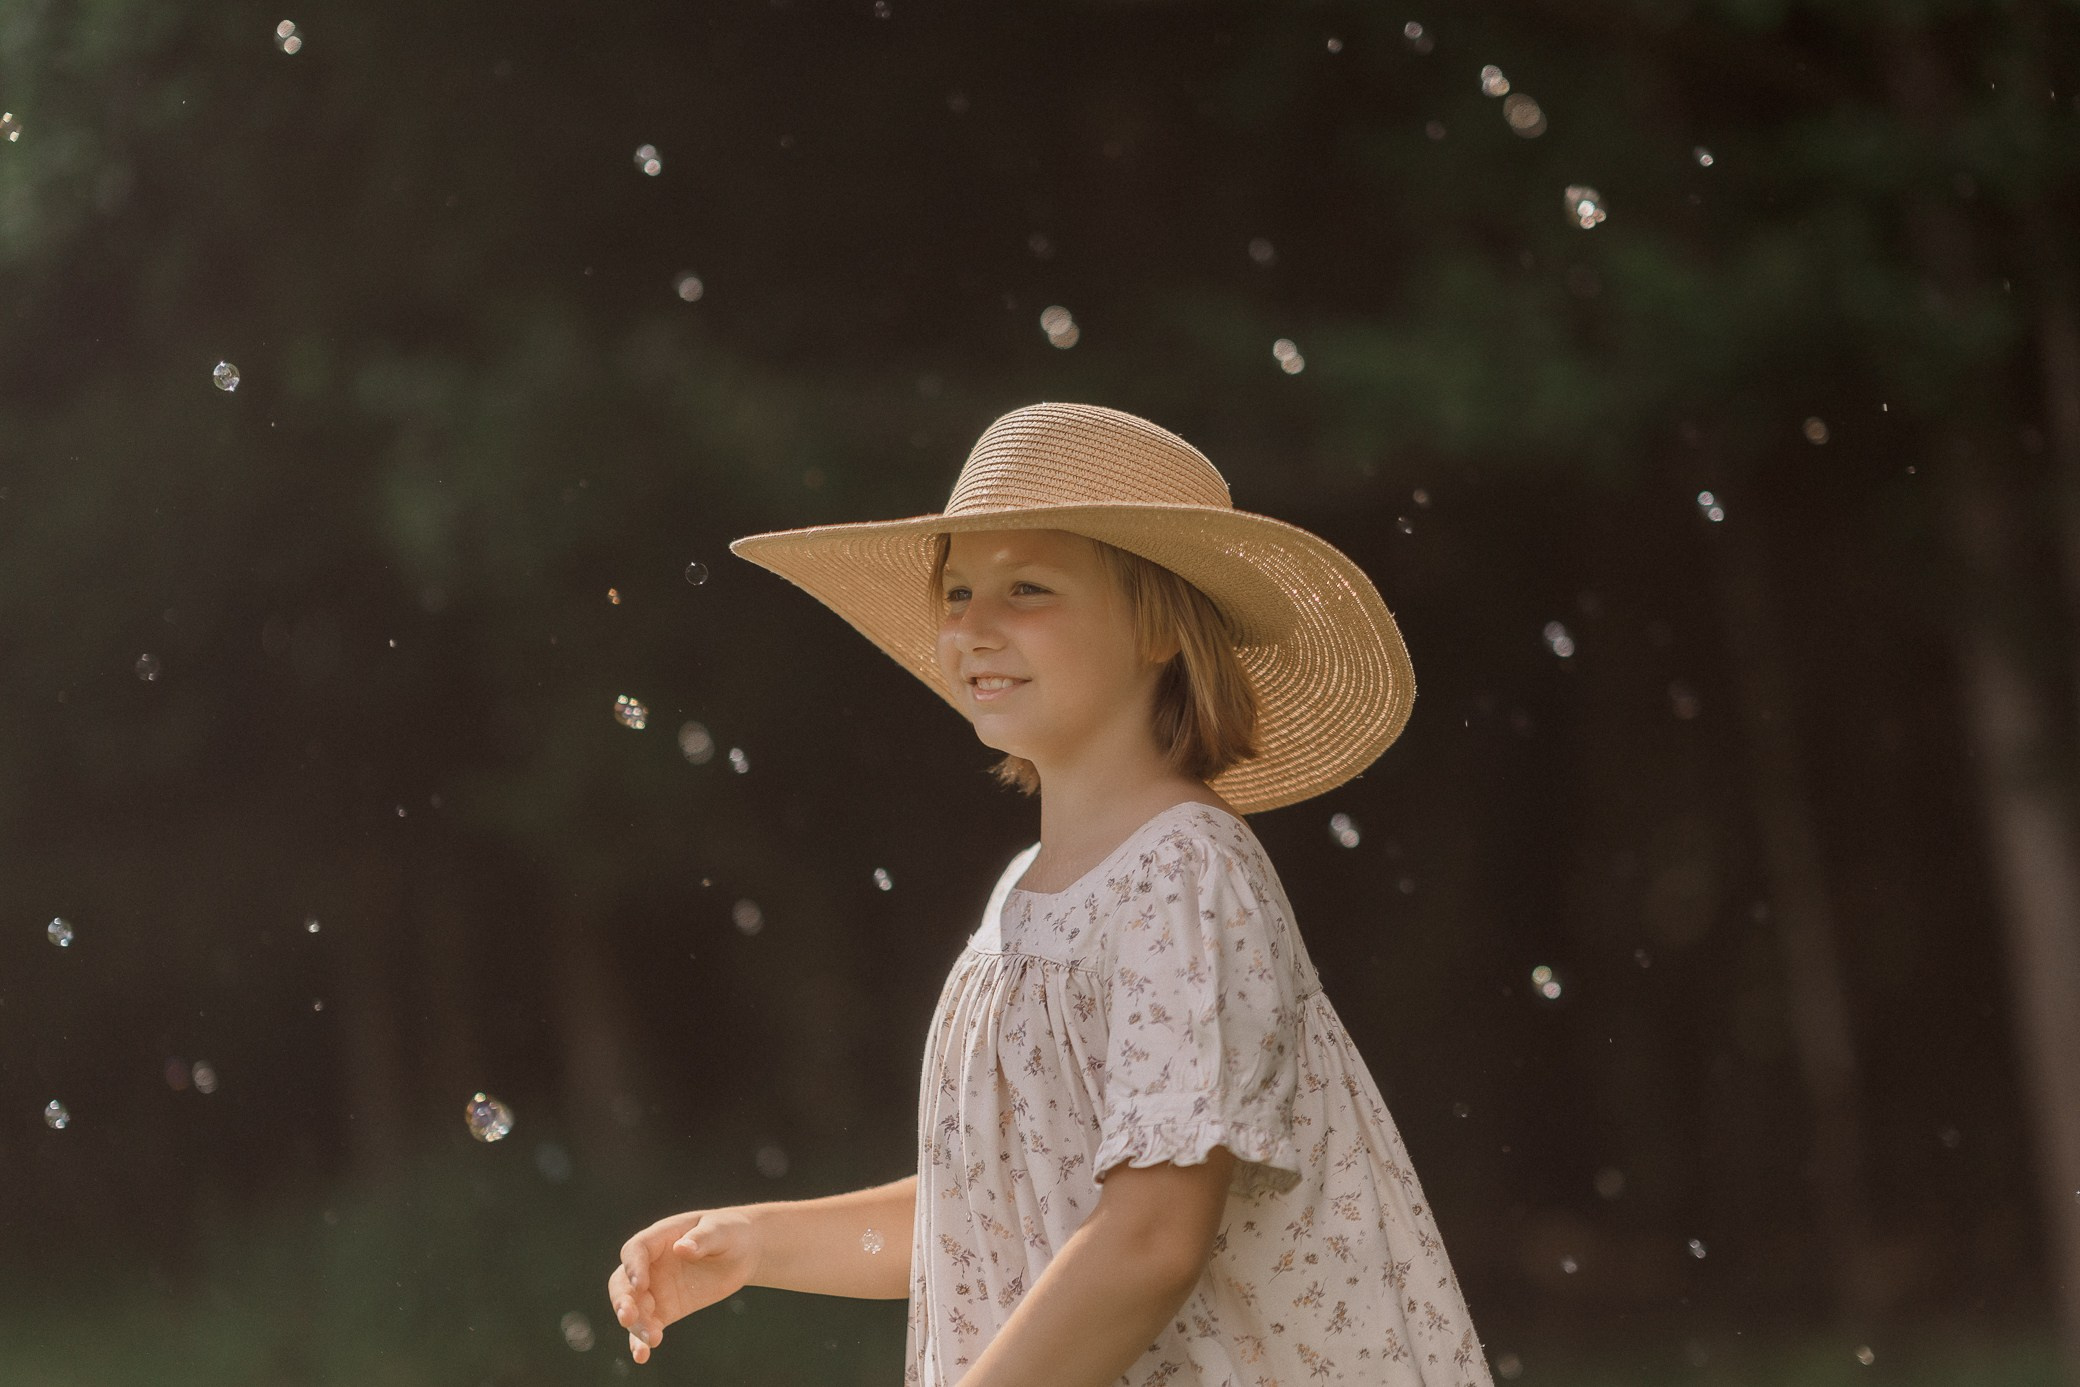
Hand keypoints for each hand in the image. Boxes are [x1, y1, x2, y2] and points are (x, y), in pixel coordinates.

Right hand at [608, 1206, 762, 1363]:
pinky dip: (641, 1341)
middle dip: (622, 1300)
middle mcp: (650, 1264)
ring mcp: (655, 1289)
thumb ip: (702, 1239)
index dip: (633, 1267)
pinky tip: (642, 1355)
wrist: (742, 1253)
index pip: (636, 1250)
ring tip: (651, 1340)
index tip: (641, 1284)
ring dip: (636, 1325)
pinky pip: (648, 1326)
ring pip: (634, 1308)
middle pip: (622, 1282)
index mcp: (660, 1238)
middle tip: (628, 1316)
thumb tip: (682, 1248)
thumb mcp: (720, 1231)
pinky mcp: (665, 1310)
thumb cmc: (728, 1233)